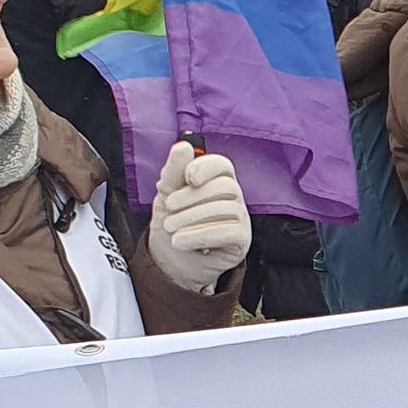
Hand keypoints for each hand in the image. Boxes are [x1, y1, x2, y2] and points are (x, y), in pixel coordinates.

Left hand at [146, 140, 251, 289]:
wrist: (170, 261)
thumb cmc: (172, 223)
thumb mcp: (166, 194)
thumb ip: (174, 170)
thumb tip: (183, 146)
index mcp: (217, 181)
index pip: (223, 165)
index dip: (207, 167)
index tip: (188, 178)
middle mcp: (233, 198)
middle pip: (226, 187)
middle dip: (192, 197)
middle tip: (169, 208)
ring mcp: (241, 219)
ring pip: (226, 210)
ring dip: (192, 219)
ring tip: (171, 228)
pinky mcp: (242, 241)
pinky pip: (229, 232)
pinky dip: (200, 235)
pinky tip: (181, 241)